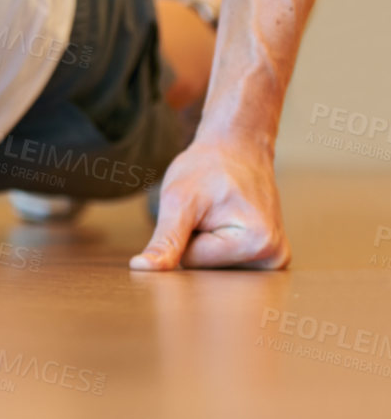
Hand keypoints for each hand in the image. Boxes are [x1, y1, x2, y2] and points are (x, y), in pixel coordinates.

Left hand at [129, 137, 289, 270]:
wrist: (238, 147)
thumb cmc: (209, 166)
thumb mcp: (179, 199)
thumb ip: (165, 240)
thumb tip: (142, 269)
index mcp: (257, 245)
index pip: (191, 263)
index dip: (185, 234)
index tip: (201, 209)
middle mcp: (274, 259)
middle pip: (205, 271)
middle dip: (198, 241)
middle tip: (211, 211)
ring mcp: (274, 261)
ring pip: (213, 269)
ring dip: (208, 243)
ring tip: (220, 214)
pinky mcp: (270, 260)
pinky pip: (226, 265)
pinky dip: (219, 246)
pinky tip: (229, 222)